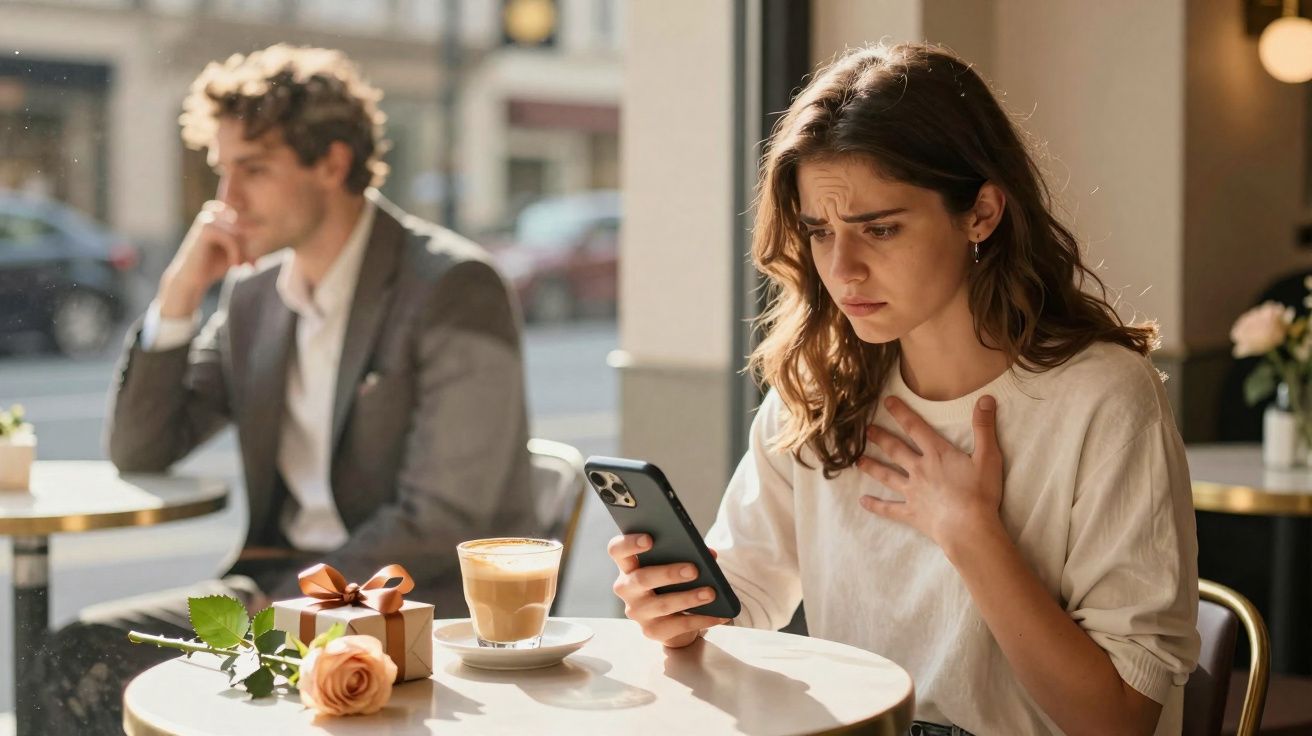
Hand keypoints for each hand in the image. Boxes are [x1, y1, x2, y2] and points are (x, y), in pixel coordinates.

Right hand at [157, 201, 249, 317]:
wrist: (192, 279)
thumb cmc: (215, 265)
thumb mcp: (238, 250)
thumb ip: (249, 238)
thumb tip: (266, 227)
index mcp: (219, 213)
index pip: (248, 216)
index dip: (254, 234)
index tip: (251, 258)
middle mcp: (213, 211)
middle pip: (245, 224)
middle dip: (250, 246)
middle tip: (250, 264)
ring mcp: (208, 218)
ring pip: (240, 233)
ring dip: (245, 252)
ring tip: (244, 266)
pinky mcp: (206, 228)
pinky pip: (232, 239)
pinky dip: (237, 254)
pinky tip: (235, 266)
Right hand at [607, 533, 730, 647]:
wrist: (671, 618)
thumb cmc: (671, 581)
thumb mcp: (675, 563)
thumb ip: (688, 553)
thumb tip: (709, 554)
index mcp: (628, 565)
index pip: (617, 550)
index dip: (629, 543)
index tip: (649, 539)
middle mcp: (627, 588)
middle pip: (641, 578)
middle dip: (668, 573)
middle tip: (693, 569)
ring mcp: (637, 611)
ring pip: (662, 604)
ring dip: (688, 598)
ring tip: (711, 592)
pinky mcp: (651, 631)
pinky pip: (678, 625)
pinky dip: (701, 619)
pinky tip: (719, 614)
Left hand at [856, 395, 1003, 547]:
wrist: (968, 528)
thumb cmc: (980, 493)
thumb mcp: (988, 457)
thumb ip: (984, 428)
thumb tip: (986, 399)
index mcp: (937, 454)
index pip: (915, 427)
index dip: (901, 412)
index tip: (886, 402)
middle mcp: (919, 469)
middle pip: (896, 450)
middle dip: (880, 438)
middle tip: (865, 430)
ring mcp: (912, 492)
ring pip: (887, 476)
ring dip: (872, 467)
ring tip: (858, 461)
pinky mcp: (911, 513)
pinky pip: (889, 509)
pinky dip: (875, 505)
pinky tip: (863, 502)